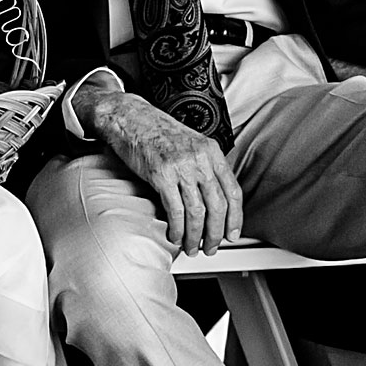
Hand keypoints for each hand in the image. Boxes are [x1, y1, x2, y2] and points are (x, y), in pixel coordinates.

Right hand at [74, 86, 242, 255]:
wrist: (129, 118)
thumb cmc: (156, 132)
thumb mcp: (190, 144)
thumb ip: (204, 167)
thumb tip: (212, 201)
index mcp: (211, 151)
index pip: (233, 191)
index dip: (236, 218)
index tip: (232, 233)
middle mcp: (200, 159)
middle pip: (218, 206)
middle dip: (216, 233)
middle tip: (211, 247)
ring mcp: (181, 167)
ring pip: (197, 212)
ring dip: (195, 236)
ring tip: (191, 247)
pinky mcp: (161, 175)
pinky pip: (175, 210)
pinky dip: (176, 229)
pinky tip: (173, 236)